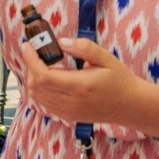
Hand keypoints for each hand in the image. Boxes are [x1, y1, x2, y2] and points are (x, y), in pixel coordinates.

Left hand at [21, 36, 145, 129]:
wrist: (131, 105)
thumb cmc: (120, 80)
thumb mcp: (105, 58)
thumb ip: (83, 48)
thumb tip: (61, 42)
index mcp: (79, 86)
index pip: (43, 76)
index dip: (31, 60)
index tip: (28, 46)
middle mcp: (70, 102)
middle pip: (36, 86)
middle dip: (31, 67)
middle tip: (37, 52)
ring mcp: (68, 112)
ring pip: (38, 96)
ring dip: (35, 78)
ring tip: (45, 63)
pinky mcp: (69, 116)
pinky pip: (46, 103)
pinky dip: (41, 90)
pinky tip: (52, 78)